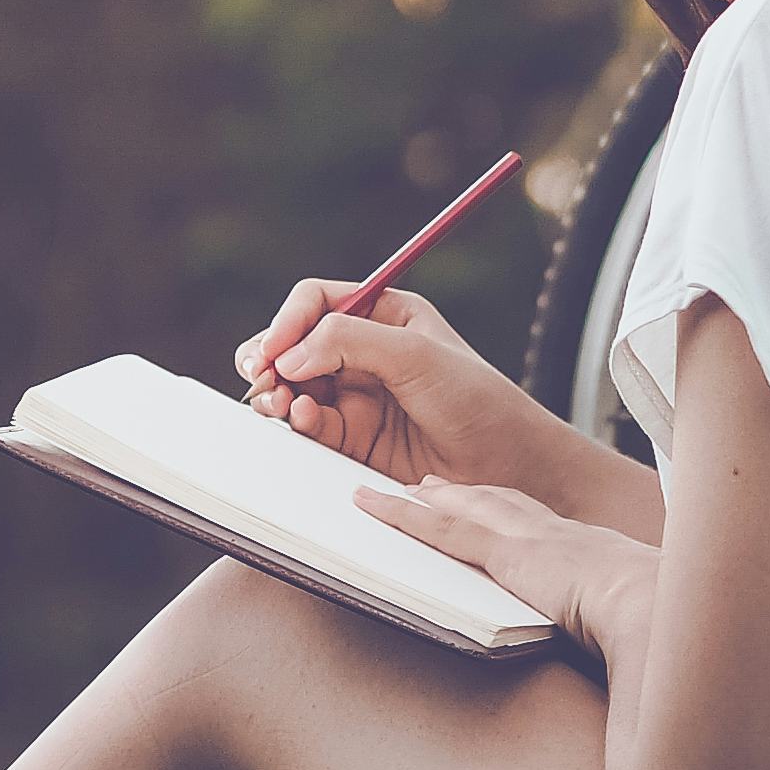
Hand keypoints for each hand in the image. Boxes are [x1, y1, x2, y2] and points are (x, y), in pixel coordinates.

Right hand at [233, 277, 543, 491]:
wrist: (509, 466)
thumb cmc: (479, 401)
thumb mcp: (416, 355)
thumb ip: (349, 341)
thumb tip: (289, 354)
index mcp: (384, 315)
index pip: (317, 303)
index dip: (288, 322)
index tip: (274, 349)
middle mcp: (365, 352)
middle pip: (295, 344)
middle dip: (271, 358)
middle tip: (261, 377)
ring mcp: (358, 396)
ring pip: (295, 387)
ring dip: (278, 393)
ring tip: (278, 403)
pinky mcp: (355, 439)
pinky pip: (311, 425)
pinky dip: (299, 422)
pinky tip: (306, 422)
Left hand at [354, 474, 653, 652]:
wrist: (652, 608)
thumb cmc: (657, 622)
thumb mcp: (640, 618)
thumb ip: (622, 625)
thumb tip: (634, 648)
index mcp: (590, 551)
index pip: (541, 523)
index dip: (512, 512)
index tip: (494, 508)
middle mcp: (556, 534)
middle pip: (498, 504)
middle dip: (463, 495)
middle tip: (429, 488)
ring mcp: (528, 538)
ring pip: (463, 509)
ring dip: (427, 499)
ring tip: (396, 494)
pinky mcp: (502, 551)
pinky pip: (439, 528)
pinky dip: (402, 515)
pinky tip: (373, 507)